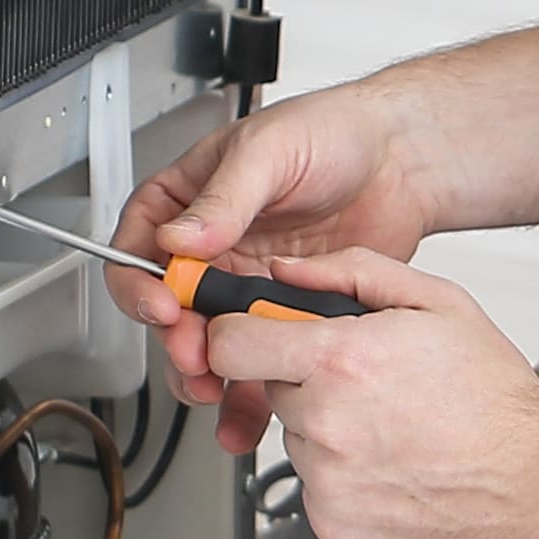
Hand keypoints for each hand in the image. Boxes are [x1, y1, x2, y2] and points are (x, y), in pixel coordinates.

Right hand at [111, 85, 440, 397]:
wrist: (400, 162)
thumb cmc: (332, 132)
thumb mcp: (269, 151)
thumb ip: (223, 198)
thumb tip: (180, 240)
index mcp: (189, 200)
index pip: (138, 245)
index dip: (137, 281)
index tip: (162, 305)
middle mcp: (212, 248)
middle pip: (167, 307)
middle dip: (175, 338)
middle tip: (196, 353)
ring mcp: (247, 285)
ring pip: (206, 341)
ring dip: (204, 371)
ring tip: (218, 386)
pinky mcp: (284, 314)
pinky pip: (257, 358)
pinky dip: (249, 390)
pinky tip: (250, 406)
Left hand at [194, 255, 538, 538]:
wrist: (538, 481)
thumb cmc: (496, 397)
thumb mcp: (439, 301)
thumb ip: (352, 272)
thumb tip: (288, 271)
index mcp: (342, 360)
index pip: (231, 344)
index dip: (243, 335)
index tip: (261, 338)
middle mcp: (326, 424)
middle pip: (272, 391)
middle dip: (307, 382)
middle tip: (369, 387)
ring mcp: (328, 483)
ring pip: (299, 443)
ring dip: (330, 434)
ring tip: (395, 431)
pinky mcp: (336, 528)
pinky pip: (317, 490)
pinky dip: (346, 480)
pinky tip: (395, 467)